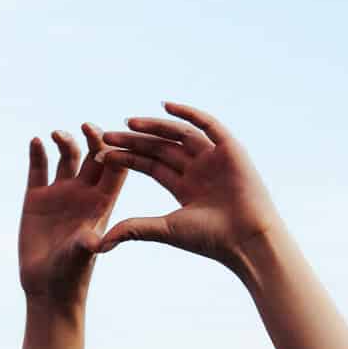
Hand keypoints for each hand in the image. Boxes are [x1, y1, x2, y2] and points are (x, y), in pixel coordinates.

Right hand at [18, 125, 126, 307]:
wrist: (47, 288)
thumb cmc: (71, 275)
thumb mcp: (80, 257)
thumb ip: (86, 245)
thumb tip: (96, 240)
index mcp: (102, 203)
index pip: (114, 169)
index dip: (114, 151)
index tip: (107, 139)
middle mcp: (84, 193)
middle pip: (94, 156)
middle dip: (93, 138)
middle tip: (86, 126)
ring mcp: (61, 194)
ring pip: (67, 157)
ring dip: (65, 141)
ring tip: (56, 135)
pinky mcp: (37, 198)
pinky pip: (38, 169)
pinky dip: (37, 153)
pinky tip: (36, 142)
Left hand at [95, 103, 280, 276]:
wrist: (247, 239)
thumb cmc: (211, 240)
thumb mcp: (167, 230)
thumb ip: (135, 229)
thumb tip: (101, 243)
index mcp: (184, 187)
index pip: (149, 165)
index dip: (126, 158)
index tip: (102, 153)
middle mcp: (198, 170)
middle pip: (160, 148)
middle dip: (133, 141)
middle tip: (106, 134)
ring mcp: (214, 158)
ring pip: (179, 134)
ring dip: (154, 125)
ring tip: (129, 122)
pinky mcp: (230, 149)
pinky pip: (208, 125)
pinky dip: (189, 113)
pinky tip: (166, 105)